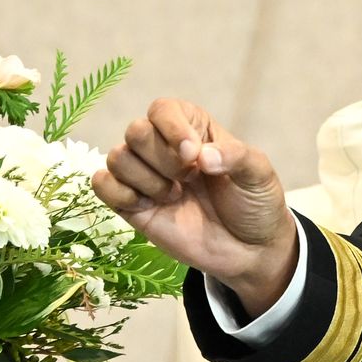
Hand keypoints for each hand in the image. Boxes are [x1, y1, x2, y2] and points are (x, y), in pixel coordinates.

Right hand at [92, 98, 295, 315]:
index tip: (194, 155)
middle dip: (163, 158)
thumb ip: (236, 157)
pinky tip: (150, 206)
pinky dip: (120, 194)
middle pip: (136, 131)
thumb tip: (202, 156)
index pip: (162, 109)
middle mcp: (164, 147)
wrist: (249, 251)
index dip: (172, 129)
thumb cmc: (255, 204)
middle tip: (189, 179)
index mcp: (194, 129)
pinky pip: (102, 185)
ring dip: (147, 179)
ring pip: (117, 157)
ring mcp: (145, 176)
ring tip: (175, 196)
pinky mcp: (131, 206)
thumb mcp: (259, 174)